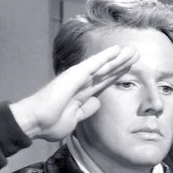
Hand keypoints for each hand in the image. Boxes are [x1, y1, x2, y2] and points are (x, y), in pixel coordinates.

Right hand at [9, 45, 139, 141]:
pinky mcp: (74, 75)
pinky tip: (117, 50)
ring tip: (133, 50)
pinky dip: (105, 56)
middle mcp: (82, 83)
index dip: (117, 75)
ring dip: (119, 58)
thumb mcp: (74, 119)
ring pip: (104, 66)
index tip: (130, 70)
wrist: (36, 123)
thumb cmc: (50, 123)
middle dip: (122, 64)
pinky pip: (93, 64)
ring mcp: (78, 78)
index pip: (105, 82)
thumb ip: (86, 109)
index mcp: (83, 94)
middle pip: (107, 72)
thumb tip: (97, 102)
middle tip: (136, 54)